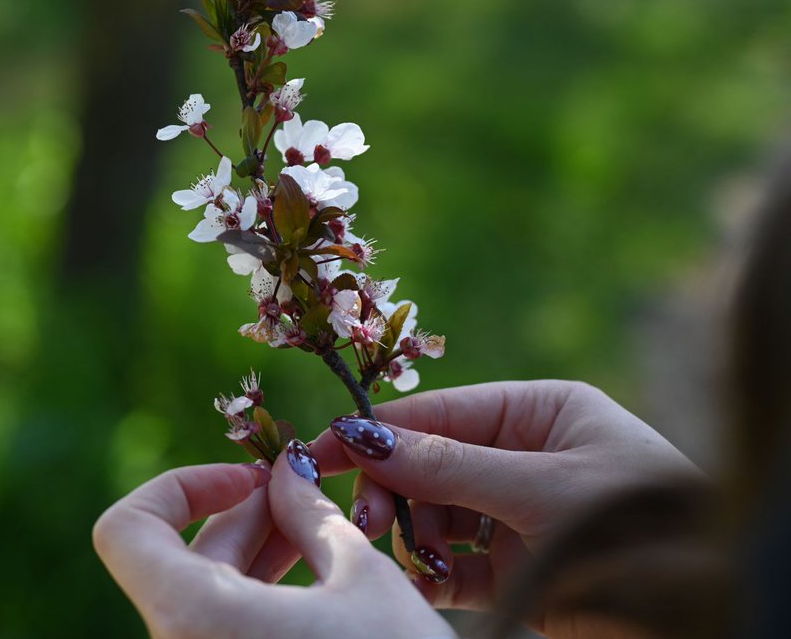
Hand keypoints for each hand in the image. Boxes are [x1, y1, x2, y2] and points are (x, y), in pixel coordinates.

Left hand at [93, 443, 456, 638]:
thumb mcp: (363, 579)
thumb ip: (310, 513)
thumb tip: (287, 468)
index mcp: (194, 617)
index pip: (125, 531)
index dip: (178, 488)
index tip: (247, 478)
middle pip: (174, 559)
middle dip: (236, 512)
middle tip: (297, 485)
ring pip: (201, 595)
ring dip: (250, 549)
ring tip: (313, 522)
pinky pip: (221, 628)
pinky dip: (255, 594)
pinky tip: (312, 573)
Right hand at [310, 380, 699, 636]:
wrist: (705, 611)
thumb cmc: (642, 524)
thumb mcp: (542, 488)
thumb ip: (448, 465)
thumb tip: (361, 436)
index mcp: (539, 412)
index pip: (439, 413)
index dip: (377, 432)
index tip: (319, 451)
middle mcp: (523, 457)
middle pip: (425, 463)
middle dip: (393, 490)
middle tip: (368, 521)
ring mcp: (515, 515)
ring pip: (431, 515)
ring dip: (411, 534)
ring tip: (414, 557)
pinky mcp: (514, 570)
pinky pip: (450, 564)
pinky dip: (428, 572)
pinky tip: (422, 581)